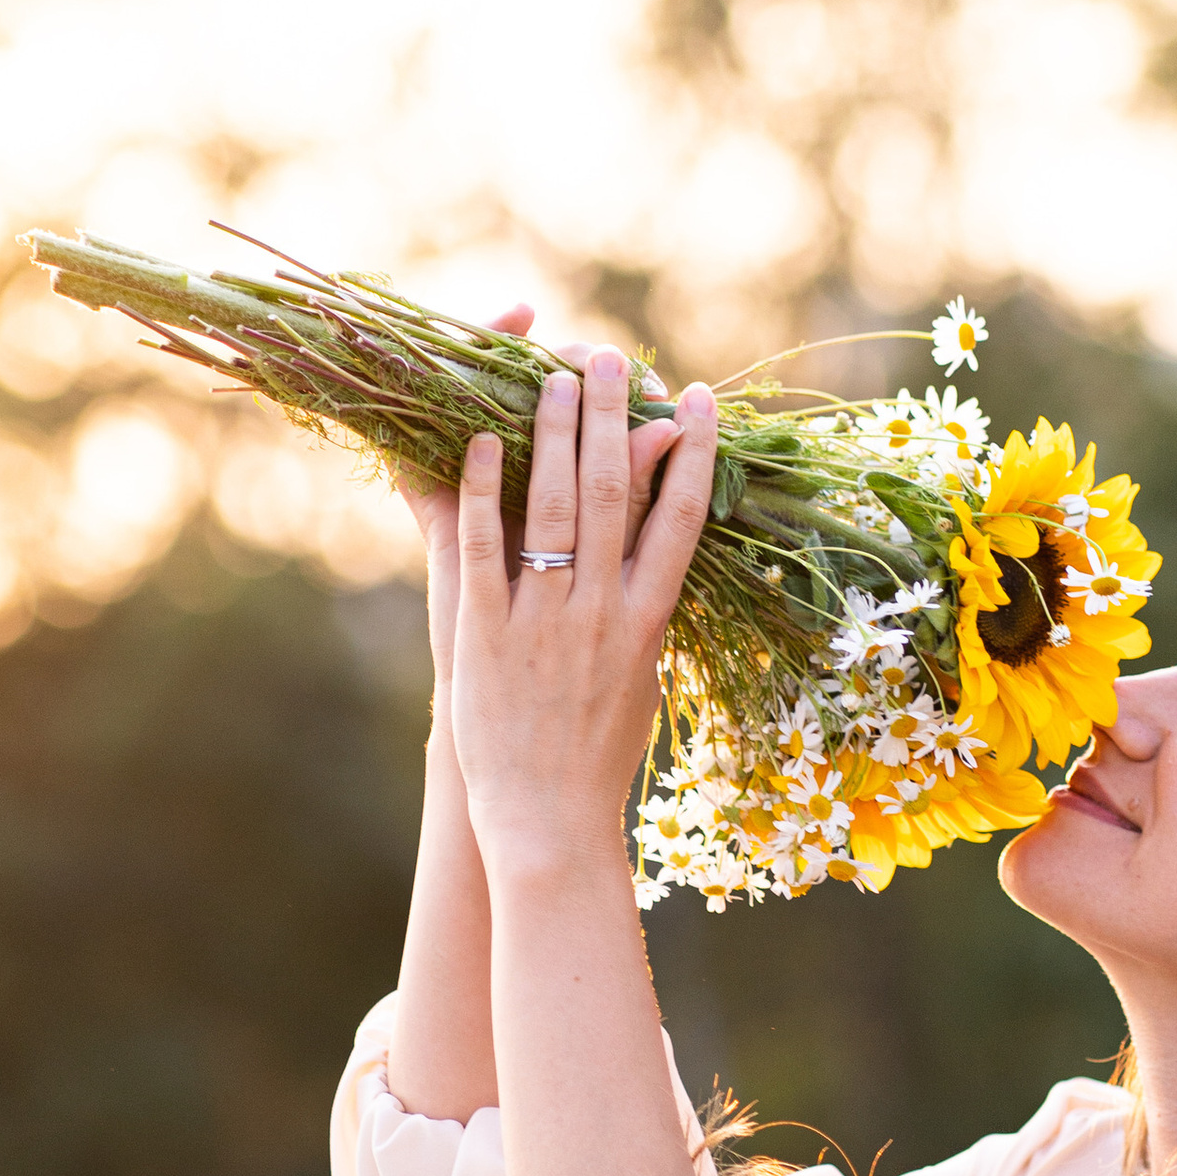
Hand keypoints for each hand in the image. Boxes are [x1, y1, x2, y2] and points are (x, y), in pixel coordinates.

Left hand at [449, 346, 717, 872]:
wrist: (550, 820)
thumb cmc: (600, 753)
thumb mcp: (642, 675)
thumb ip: (646, 608)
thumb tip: (659, 554)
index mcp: (649, 620)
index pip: (683, 517)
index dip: (693, 450)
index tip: (696, 397)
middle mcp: (602, 611)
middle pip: (616, 492)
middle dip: (613, 416)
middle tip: (610, 355)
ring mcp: (544, 620)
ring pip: (556, 507)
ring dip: (554, 432)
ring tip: (553, 375)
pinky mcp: (485, 633)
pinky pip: (486, 547)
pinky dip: (484, 489)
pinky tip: (480, 441)